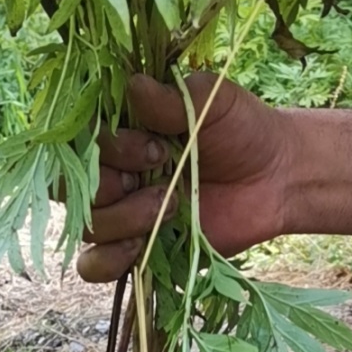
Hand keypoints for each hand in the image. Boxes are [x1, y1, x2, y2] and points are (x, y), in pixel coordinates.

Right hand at [78, 71, 293, 282]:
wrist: (278, 178)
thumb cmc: (242, 131)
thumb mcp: (213, 101)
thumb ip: (174, 97)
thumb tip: (133, 85)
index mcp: (119, 131)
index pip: (77, 141)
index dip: (105, 146)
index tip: (154, 144)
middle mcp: (112, 171)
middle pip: (74, 187)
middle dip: (112, 183)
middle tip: (161, 170)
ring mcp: (121, 213)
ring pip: (87, 225)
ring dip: (124, 219)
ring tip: (170, 207)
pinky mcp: (136, 250)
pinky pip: (94, 266)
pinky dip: (107, 261)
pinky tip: (139, 247)